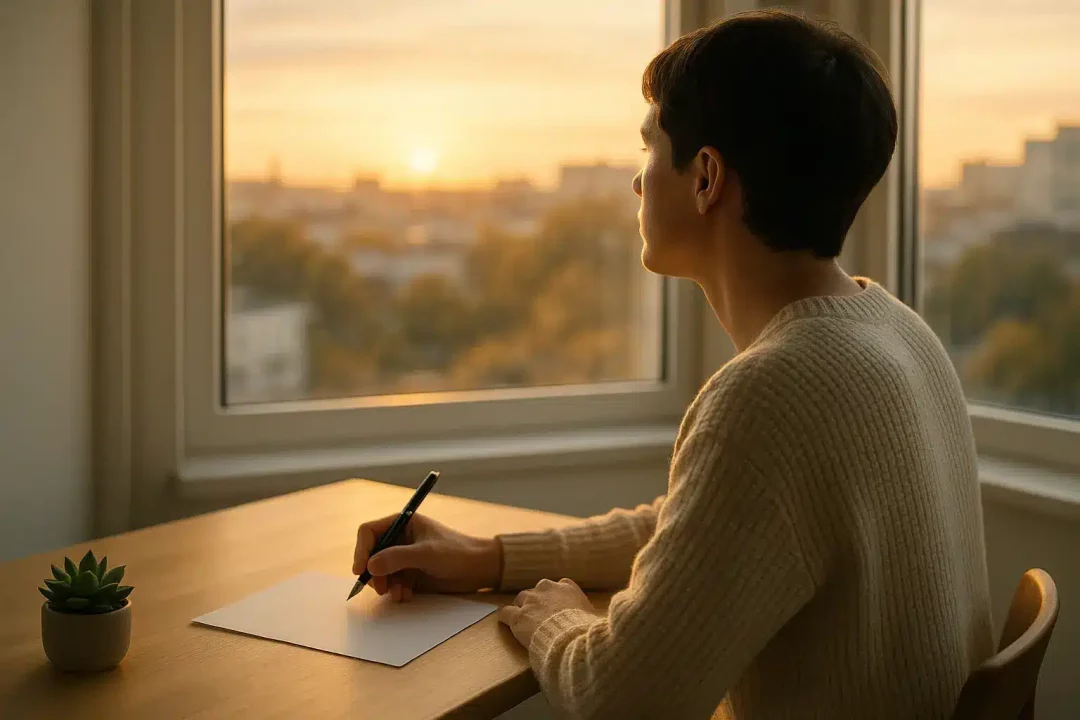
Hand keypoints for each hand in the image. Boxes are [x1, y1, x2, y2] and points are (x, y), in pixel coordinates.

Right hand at [353, 514, 501, 601]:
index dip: (362, 549)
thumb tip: (369, 565)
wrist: (479, 569)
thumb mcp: (427, 554)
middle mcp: (400, 538)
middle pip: (371, 554)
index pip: (369, 532)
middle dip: (374, 572)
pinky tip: (407, 595)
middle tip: (381, 588)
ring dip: (386, 585)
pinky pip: (392, 582)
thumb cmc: (457, 553)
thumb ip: (398, 558)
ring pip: (380, 571)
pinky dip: (395, 590)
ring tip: (399, 594)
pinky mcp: (409, 573)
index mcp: (402, 522)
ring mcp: (404, 556)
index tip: (361, 570)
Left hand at [498, 578, 597, 648]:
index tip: (558, 607)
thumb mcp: (596, 617)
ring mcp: (531, 601)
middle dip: (538, 602)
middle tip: (540, 617)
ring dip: (522, 609)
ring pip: (520, 599)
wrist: (572, 639)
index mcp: (568, 587)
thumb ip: (592, 614)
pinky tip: (506, 624)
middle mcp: (548, 588)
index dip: (556, 597)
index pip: (560, 585)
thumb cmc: (587, 630)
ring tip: (524, 621)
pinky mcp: (518, 616)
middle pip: (537, 591)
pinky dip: (505, 617)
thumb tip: (603, 623)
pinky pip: (505, 613)